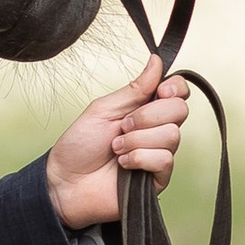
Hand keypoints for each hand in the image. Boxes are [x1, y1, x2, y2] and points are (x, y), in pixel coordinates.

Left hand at [45, 54, 190, 232]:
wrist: (65, 182)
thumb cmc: (79, 146)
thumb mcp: (103, 109)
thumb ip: (134, 89)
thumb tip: (156, 61)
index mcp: (144, 110)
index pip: (178, 93)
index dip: (175, 88)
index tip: (159, 91)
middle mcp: (156, 131)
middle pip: (180, 111)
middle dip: (147, 116)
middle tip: (122, 126)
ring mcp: (159, 155)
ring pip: (172, 136)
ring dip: (137, 140)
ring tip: (116, 149)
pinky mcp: (158, 179)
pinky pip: (165, 160)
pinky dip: (139, 158)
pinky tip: (123, 164)